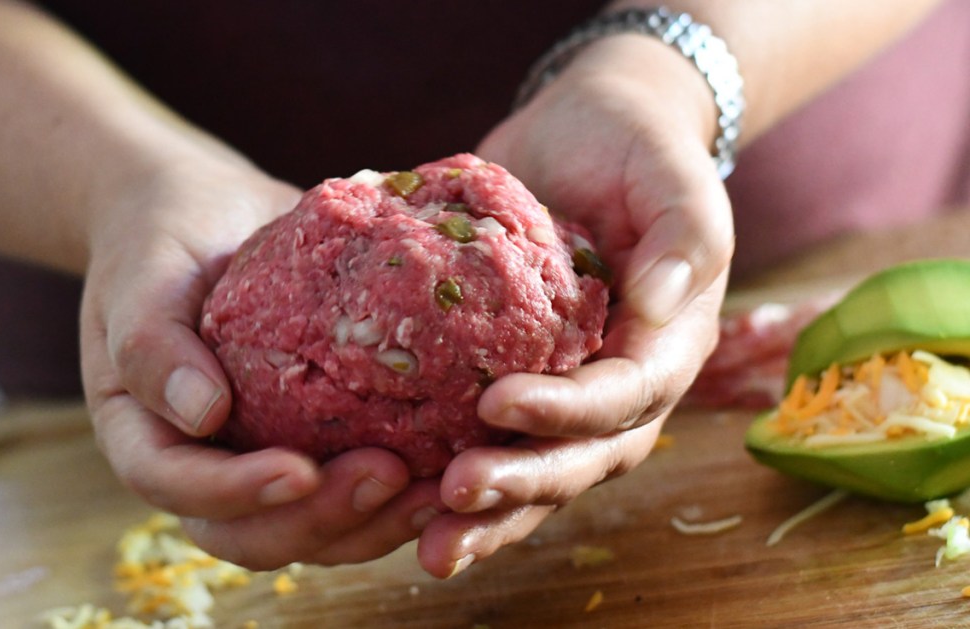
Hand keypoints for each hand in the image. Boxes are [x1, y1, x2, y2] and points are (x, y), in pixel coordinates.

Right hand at [79, 152, 445, 569]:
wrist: (208, 215)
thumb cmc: (162, 240)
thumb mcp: (142, 275)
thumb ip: (152, 341)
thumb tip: (202, 415)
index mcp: (147, 436)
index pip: (178, 486)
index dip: (237, 494)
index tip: (301, 471)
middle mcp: (207, 465)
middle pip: (255, 531)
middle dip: (323, 518)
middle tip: (390, 476)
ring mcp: (263, 458)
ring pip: (314, 526)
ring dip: (375, 522)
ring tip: (438, 491)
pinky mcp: (316, 440)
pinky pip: (353, 483)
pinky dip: (400, 490)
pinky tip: (453, 466)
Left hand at [414, 35, 733, 577]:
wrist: (588, 132)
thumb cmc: (636, 147)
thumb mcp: (674, 175)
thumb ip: (684, 234)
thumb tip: (658, 302)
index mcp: (666, 345)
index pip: (625, 397)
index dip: (568, 412)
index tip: (499, 404)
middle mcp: (621, 383)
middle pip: (581, 457)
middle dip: (522, 484)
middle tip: (455, 498)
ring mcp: (567, 388)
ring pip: (538, 469)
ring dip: (491, 512)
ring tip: (432, 546)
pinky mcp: (514, 377)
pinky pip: (492, 439)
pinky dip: (451, 473)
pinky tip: (404, 502)